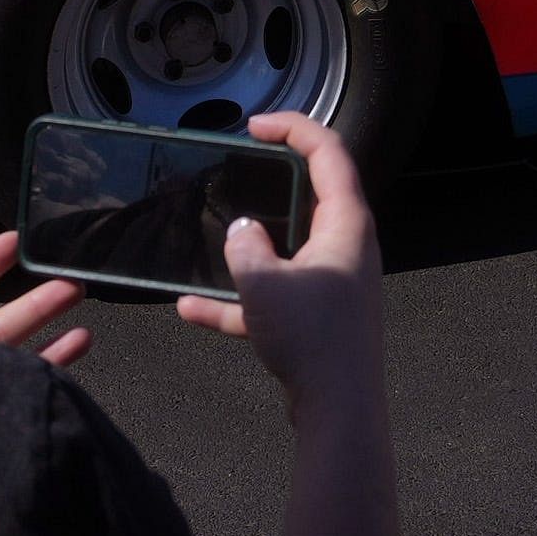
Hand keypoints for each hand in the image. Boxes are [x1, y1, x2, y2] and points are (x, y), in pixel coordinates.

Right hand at [178, 112, 384, 419]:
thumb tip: (243, 232)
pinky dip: (238, 300)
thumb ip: (245, 248)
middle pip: (312, 196)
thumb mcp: (264, 284)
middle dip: (274, 179)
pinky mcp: (318, 317)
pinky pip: (274, 297)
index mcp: (346, 225)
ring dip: (251, 245)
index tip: (255, 125)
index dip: (294, 128)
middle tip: (240, 164)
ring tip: (212, 237)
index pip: (329, 153)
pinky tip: (190, 310)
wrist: (339, 410)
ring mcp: (333, 283)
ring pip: (289, 248)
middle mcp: (346, 247)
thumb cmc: (312, 338)